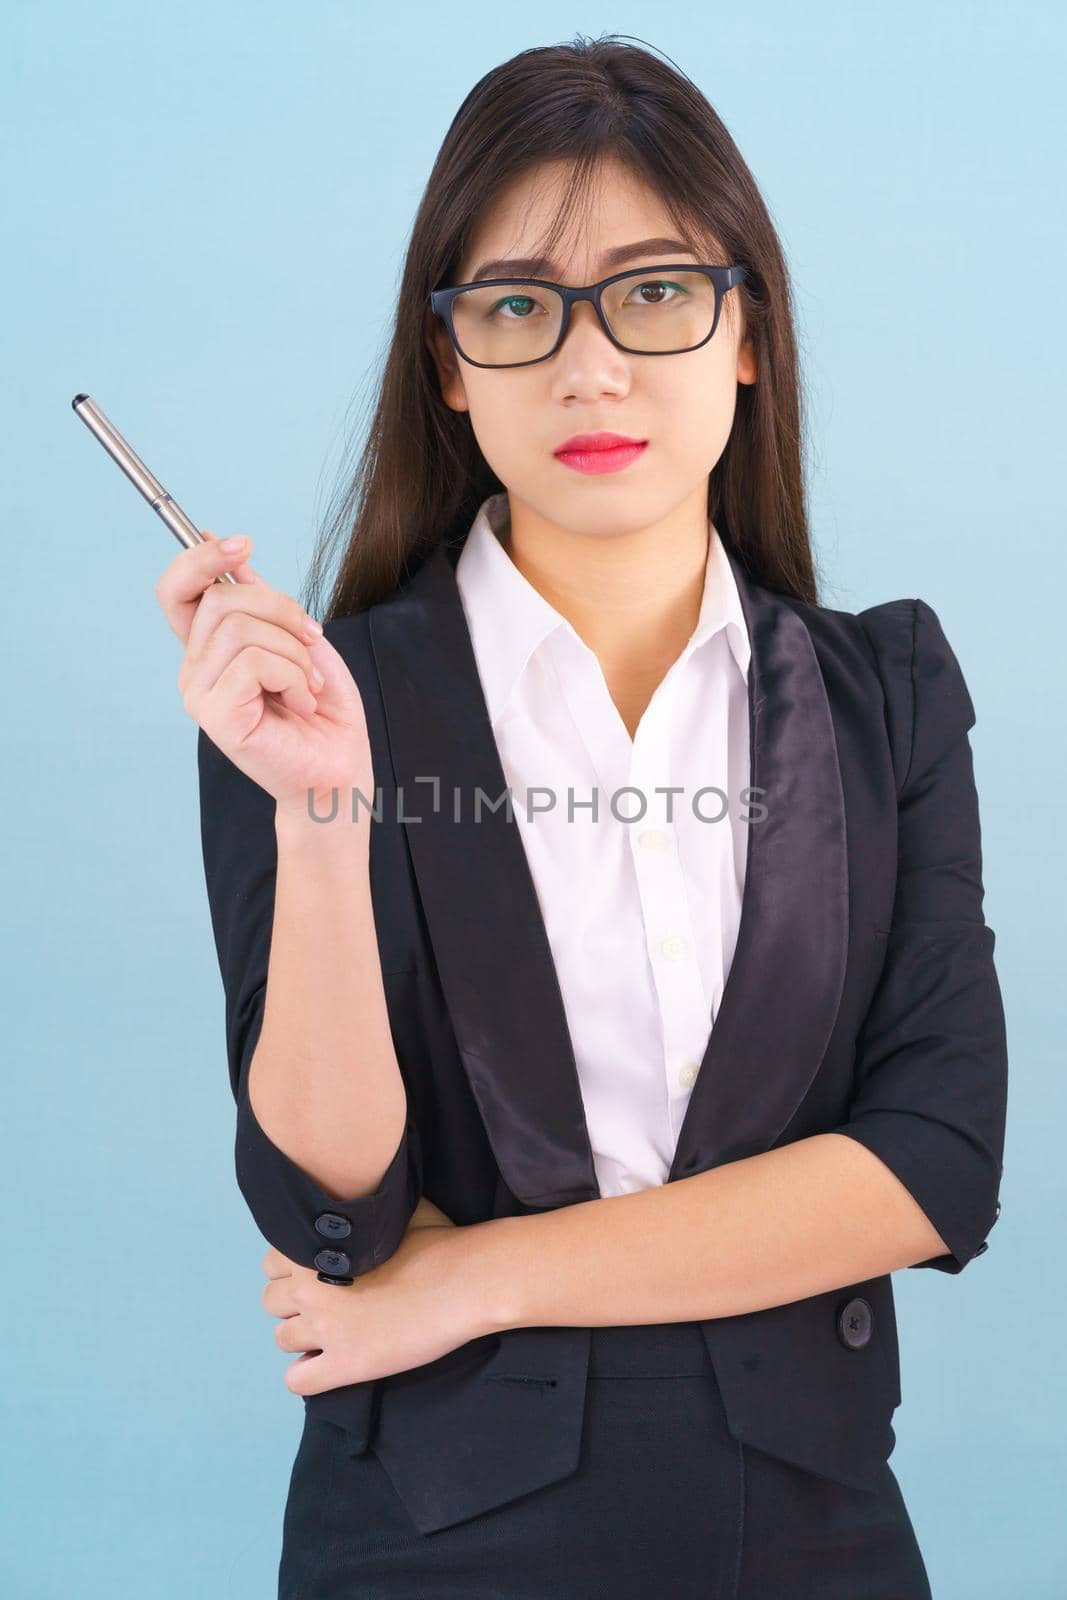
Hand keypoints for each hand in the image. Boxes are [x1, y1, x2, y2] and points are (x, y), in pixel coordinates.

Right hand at [155, 530, 373, 819]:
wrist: (338, 768)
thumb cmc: (322, 709)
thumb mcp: (298, 639)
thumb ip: (262, 601)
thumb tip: (232, 552)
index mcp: (210, 648)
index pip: (178, 590)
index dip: (201, 558)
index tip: (242, 543)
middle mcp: (196, 669)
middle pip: (221, 599)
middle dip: (282, 610)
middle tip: (312, 642)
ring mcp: (200, 694)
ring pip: (241, 629)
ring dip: (293, 651)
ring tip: (307, 684)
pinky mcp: (216, 717)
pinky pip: (254, 663)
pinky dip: (293, 676)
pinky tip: (300, 702)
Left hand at [261, 1217, 484, 1396]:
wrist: (463, 1280)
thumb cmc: (434, 1238)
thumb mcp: (388, 1209)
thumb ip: (355, 1211)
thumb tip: (350, 1197)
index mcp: (313, 1249)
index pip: (271, 1262)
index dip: (294, 1267)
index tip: (319, 1271)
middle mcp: (310, 1289)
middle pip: (272, 1302)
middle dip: (296, 1302)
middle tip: (330, 1301)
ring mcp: (326, 1330)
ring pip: (282, 1339)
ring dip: (303, 1336)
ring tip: (334, 1331)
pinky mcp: (345, 1365)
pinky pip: (297, 1381)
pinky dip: (308, 1373)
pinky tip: (331, 1362)